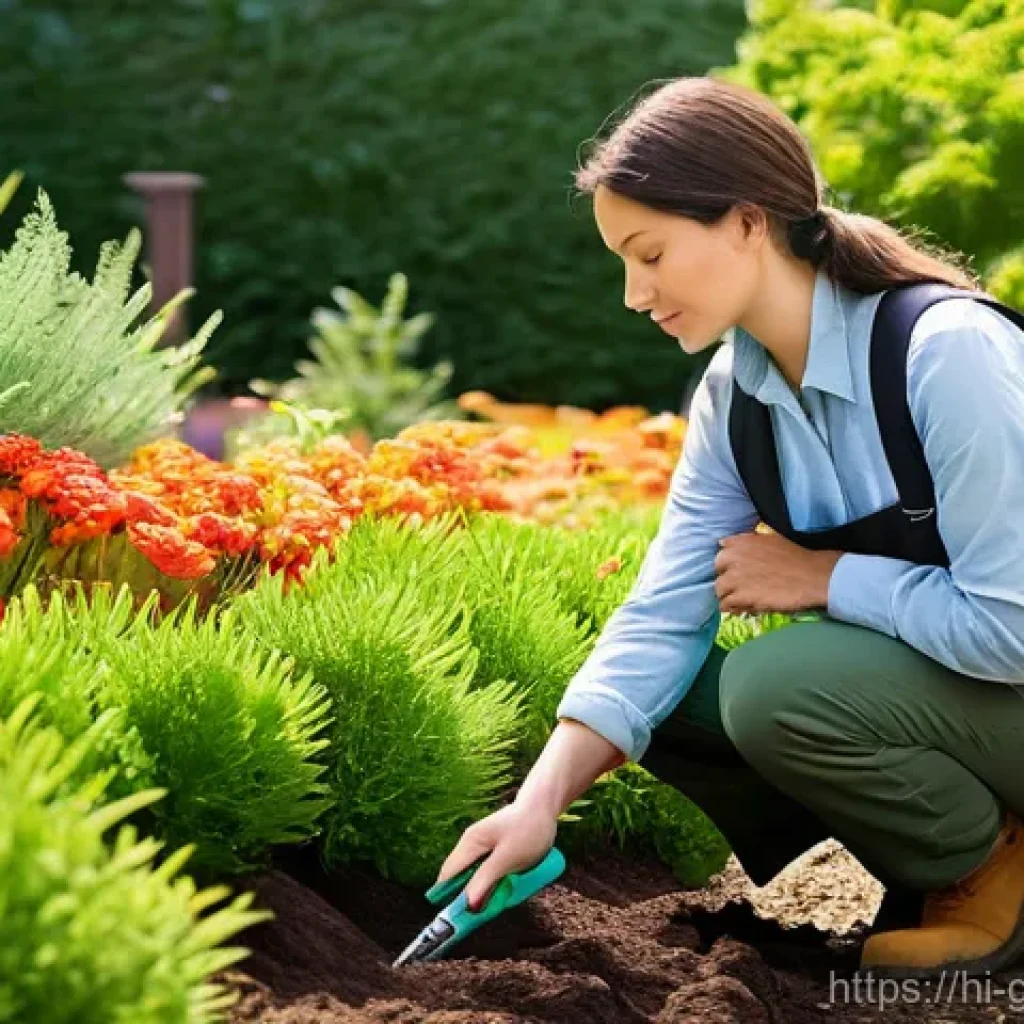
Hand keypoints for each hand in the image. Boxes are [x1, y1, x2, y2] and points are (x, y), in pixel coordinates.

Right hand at [434, 801, 557, 912]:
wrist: (545, 807)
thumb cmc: (528, 830)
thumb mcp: (508, 859)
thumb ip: (485, 880)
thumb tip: (467, 905)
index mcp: (470, 843)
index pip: (447, 875)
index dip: (446, 897)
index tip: (452, 920)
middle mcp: (470, 842)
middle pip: (459, 876)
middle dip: (468, 894)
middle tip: (484, 909)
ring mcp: (481, 843)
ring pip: (473, 874)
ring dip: (482, 888)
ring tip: (501, 894)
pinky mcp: (492, 847)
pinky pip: (485, 869)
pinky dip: (492, 879)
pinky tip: (506, 883)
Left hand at [714, 530, 842, 614]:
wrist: (813, 576)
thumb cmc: (796, 557)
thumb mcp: (769, 539)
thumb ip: (745, 542)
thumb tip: (723, 543)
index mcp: (741, 542)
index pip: (720, 554)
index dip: (729, 565)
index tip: (739, 572)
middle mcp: (733, 558)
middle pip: (718, 573)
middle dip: (728, 580)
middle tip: (742, 587)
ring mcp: (735, 578)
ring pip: (719, 590)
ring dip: (729, 596)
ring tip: (743, 600)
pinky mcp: (741, 596)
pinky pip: (726, 605)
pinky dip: (733, 608)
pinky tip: (744, 608)